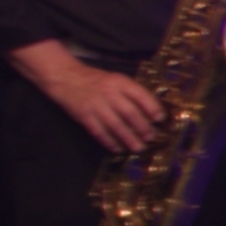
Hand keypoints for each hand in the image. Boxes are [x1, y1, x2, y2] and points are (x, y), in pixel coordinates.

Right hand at [43, 58, 162, 152]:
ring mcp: (95, 105)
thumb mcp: (115, 79)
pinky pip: (98, 131)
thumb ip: (130, 92)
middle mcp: (108, 93)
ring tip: (138, 147)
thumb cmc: (95, 80)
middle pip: (129, 113)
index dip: (152, 108)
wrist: (65, 76)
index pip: (140, 95)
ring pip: (115, 125)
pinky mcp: (83, 115)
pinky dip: (109, 141)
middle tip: (151, 137)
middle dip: (142, 127)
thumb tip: (150, 111)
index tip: (160, 119)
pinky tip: (117, 148)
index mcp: (119, 82)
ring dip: (128, 138)